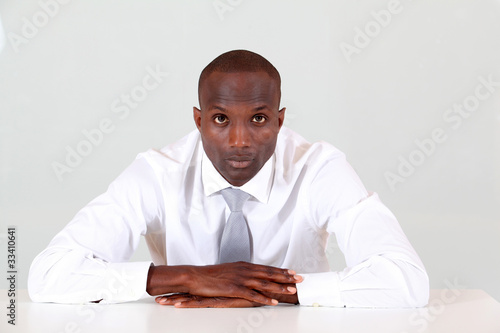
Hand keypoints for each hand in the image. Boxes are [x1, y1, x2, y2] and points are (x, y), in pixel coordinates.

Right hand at [147, 262, 302, 305]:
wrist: (196, 276)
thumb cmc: (210, 275)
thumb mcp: (229, 270)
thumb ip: (241, 273)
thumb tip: (250, 276)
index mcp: (244, 265)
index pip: (267, 267)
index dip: (281, 270)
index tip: (293, 272)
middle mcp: (245, 270)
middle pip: (270, 274)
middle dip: (286, 277)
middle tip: (300, 279)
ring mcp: (241, 279)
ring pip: (265, 283)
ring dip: (280, 287)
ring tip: (292, 290)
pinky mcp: (235, 289)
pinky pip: (253, 295)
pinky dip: (265, 299)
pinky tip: (273, 302)